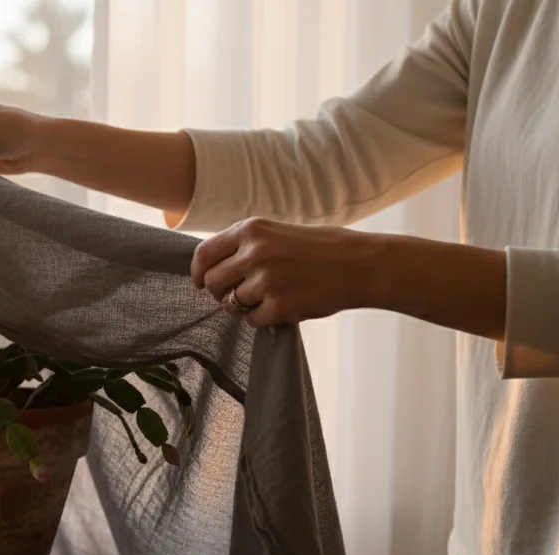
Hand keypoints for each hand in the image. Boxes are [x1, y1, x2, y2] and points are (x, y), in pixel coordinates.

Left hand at [191, 217, 379, 327]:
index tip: (200, 282)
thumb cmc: (320, 248)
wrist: (361, 265)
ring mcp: (266, 281)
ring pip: (230, 304)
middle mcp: (254, 253)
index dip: (198, 272)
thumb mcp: (278, 232)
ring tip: (267, 297)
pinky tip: (283, 306)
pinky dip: (263, 318)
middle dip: (220, 292)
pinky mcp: (279, 306)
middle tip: (238, 294)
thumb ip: (245, 246)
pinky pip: (252, 321)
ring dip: (243, 306)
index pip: (204, 254)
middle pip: (212, 283)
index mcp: (251, 230)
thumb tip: (211, 267)